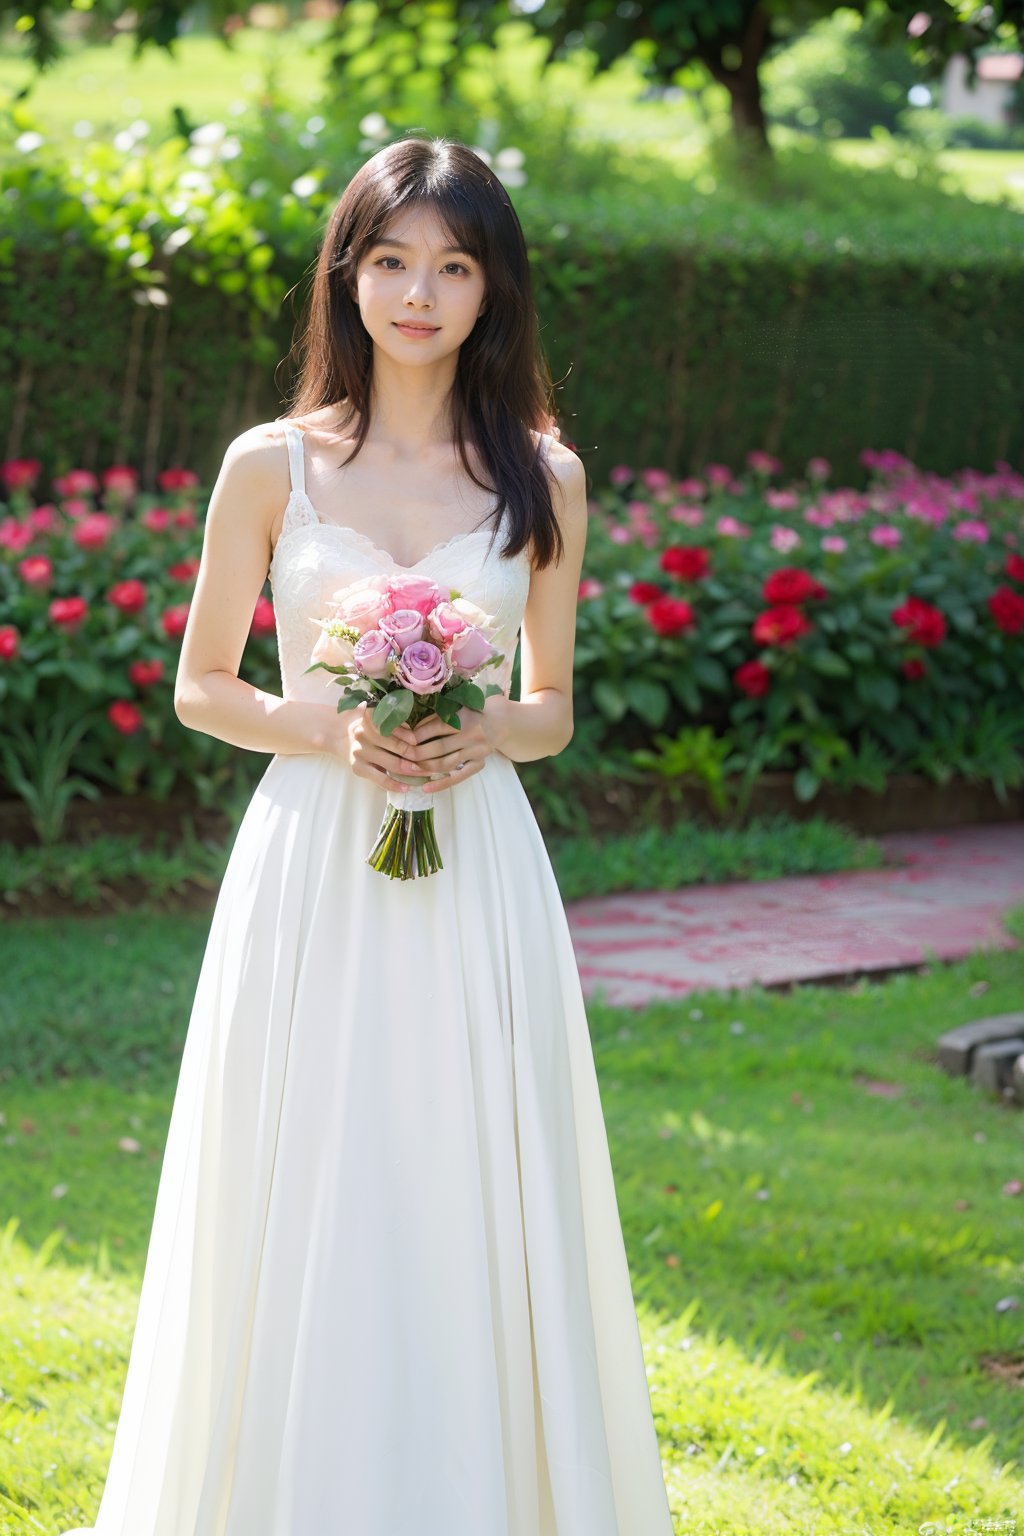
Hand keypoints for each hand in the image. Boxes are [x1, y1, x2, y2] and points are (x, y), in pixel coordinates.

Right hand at [333, 700, 435, 791]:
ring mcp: (359, 752)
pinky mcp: (358, 768)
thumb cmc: (368, 726)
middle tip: (431, 761)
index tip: (423, 743)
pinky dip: (394, 784)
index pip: (396, 728)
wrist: (340, 735)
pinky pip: (380, 779)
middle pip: (396, 747)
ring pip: (390, 764)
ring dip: (410, 771)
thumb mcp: (379, 718)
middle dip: (416, 756)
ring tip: (424, 774)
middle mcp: (363, 734)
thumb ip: (397, 723)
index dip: (411, 737)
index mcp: (370, 718)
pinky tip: (406, 788)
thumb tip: (417, 738)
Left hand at [389, 694, 510, 792]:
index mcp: (464, 718)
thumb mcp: (455, 710)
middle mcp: (472, 735)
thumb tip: (409, 732)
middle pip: (439, 747)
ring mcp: (477, 752)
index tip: (402, 741)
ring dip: (426, 768)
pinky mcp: (479, 764)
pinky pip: (458, 777)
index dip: (416, 735)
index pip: (435, 728)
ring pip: (446, 763)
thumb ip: (433, 719)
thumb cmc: (470, 714)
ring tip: (410, 769)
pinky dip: (441, 784)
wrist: (500, 722)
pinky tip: (426, 788)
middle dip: (417, 754)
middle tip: (402, 757)